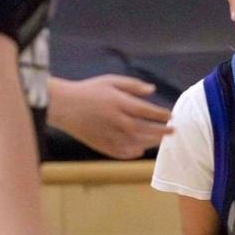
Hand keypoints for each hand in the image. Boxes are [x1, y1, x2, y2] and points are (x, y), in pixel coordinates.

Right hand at [48, 75, 172, 158]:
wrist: (62, 105)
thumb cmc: (89, 90)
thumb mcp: (110, 81)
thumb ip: (132, 85)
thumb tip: (152, 90)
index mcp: (118, 102)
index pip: (146, 110)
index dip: (161, 114)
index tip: (170, 116)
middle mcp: (115, 119)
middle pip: (144, 129)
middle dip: (161, 131)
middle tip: (172, 131)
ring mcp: (107, 133)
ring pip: (134, 142)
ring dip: (150, 142)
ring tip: (160, 140)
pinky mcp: (99, 143)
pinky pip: (120, 152)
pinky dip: (132, 153)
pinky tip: (140, 150)